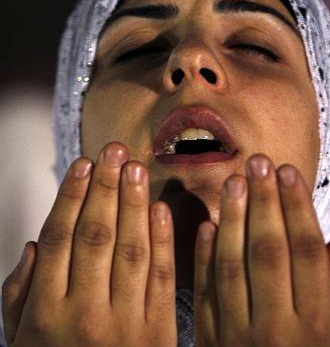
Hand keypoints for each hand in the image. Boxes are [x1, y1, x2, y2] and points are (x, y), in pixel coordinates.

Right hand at [1, 141, 176, 346]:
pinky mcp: (158, 333)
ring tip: (136, 168)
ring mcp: (125, 324)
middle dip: (106, 188)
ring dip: (134, 204)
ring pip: (131, 250)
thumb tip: (33, 244)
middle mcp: (84, 314)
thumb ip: (19, 294)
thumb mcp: (20, 342)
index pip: (60, 239)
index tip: (83, 164)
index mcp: (46, 314)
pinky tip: (161, 209)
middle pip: (97, 236)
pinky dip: (162, 240)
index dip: (72, 197)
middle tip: (114, 150)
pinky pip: (161, 278)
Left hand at [194, 153, 329, 346]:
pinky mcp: (209, 344)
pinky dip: (203, 257)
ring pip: (231, 266)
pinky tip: (206, 224)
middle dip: (263, 202)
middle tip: (258, 162)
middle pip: (268, 252)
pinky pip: (204, 294)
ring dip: (230, 219)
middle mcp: (276, 330)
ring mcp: (237, 338)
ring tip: (233, 181)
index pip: (304, 253)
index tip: (288, 172)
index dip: (297, 208)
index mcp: (317, 330)